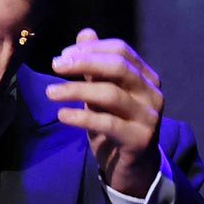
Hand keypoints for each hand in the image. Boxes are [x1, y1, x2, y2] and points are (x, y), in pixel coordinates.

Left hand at [45, 27, 162, 197]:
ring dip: (76, 90)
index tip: (63, 55)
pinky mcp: (139, 139)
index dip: (91, 49)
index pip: (121, 50)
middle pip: (118, 67)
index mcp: (146, 77)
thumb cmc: (116, 128)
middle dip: (84, 63)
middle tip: (55, 65)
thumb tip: (84, 33)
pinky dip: (81, 116)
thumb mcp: (102, 95)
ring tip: (50, 92)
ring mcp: (149, 117)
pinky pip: (107, 123)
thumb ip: (95, 66)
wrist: (132, 169)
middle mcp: (152, 94)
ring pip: (111, 94)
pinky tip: (62, 114)